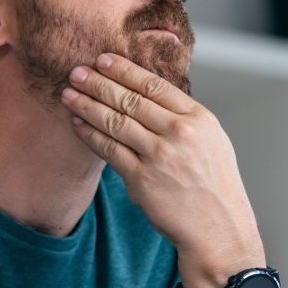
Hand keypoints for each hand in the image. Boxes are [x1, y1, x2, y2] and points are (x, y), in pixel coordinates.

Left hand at [61, 53, 263, 287]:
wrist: (218, 228)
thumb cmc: (213, 187)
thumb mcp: (211, 142)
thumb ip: (183, 120)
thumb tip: (148, 99)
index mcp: (198, 119)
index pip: (155, 86)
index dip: (126, 70)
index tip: (104, 60)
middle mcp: (179, 133)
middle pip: (131, 100)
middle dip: (99, 83)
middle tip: (76, 71)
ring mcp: (160, 156)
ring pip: (116, 122)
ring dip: (88, 105)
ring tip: (69, 94)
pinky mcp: (142, 180)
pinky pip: (109, 150)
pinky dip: (90, 135)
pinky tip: (77, 124)